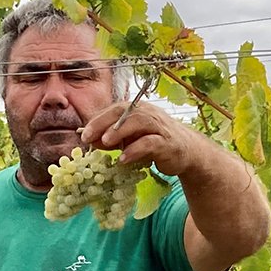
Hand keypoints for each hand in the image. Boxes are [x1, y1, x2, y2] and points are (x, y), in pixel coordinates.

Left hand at [79, 101, 199, 176]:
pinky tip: (123, 159)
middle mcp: (147, 114)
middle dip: (104, 123)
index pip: (114, 110)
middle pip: (123, 113)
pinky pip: (150, 143)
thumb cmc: (155, 142)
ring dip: (119, 132)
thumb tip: (90, 140)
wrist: (187, 151)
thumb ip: (112, 139)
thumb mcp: (130, 140)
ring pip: (137, 123)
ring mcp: (158, 127)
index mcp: (136, 111)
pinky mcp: (166, 143)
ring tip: (105, 143)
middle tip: (88, 137)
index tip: (83, 135)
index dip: (97, 120)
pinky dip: (135, 150)